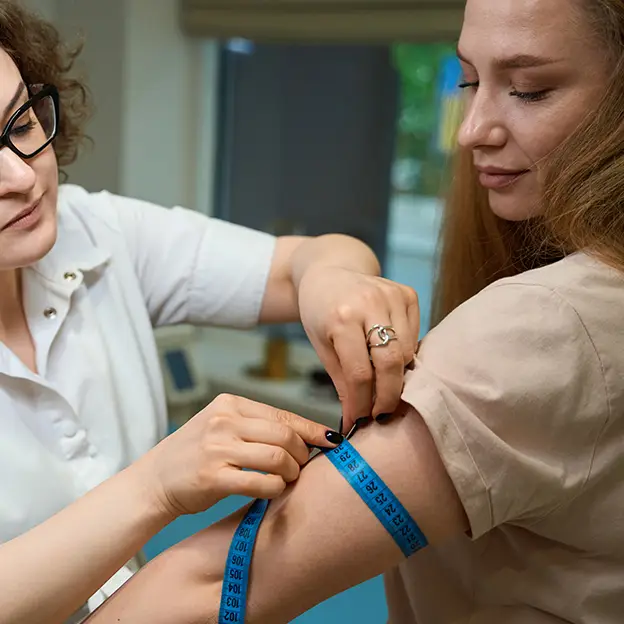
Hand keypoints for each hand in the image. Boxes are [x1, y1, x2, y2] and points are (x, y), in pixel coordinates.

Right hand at [136, 394, 341, 517]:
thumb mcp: (221, 426)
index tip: (332, 440)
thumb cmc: (196, 455)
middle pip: (285, 436)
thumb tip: (306, 435)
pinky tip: (274, 491)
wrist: (153, 481)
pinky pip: (261, 482)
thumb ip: (256, 426)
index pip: (282, 415)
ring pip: (277, 457)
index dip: (311, 430)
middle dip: (304, 454)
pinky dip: (276, 488)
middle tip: (303, 467)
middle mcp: (223, 421)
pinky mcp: (212, 477)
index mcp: (229, 404)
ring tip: (289, 479)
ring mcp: (217, 447)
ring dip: (292, 472)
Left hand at [297, 267, 419, 431]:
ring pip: (406, 353)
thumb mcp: (320, 345)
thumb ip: (341, 379)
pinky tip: (389, 358)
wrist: (330, 270)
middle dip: (387, 397)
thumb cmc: (320, 310)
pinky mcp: (407, 294)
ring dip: (397, 376)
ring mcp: (392, 296)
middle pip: (390, 364)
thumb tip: (355, 417)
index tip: (359, 421)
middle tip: (380, 414)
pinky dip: (404, 353)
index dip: (362, 403)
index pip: (360, 374)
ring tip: (383, 387)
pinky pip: (415, 336)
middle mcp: (370, 303)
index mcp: (342, 318)